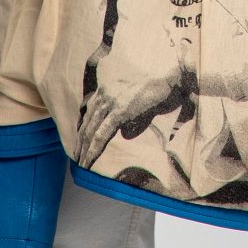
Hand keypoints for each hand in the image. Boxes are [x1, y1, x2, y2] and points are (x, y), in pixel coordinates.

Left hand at [74, 38, 189, 169]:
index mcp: (108, 89)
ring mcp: (111, 102)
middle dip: (80, 143)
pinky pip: (101, 136)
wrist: (171, 81)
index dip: (83, 130)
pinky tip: (87, 162)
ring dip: (83, 151)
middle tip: (75, 159)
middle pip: (87, 123)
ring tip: (80, 166)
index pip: (90, 113)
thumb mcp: (139, 105)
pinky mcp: (118, 112)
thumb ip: (130, 117)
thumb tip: (124, 134)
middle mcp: (105, 94)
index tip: (80, 144)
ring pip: (90, 132)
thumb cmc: (160, 92)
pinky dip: (92, 151)